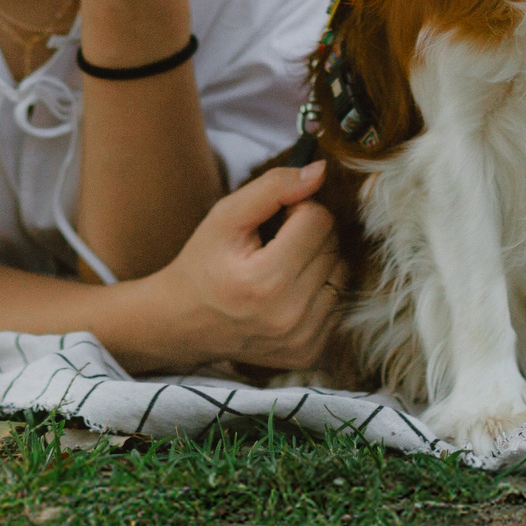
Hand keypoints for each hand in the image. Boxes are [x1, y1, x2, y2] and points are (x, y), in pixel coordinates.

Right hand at [134, 162, 344, 369]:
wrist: (183, 324)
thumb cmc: (203, 263)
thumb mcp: (225, 216)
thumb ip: (273, 187)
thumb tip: (320, 171)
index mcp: (266, 281)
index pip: (319, 220)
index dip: (298, 208)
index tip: (275, 219)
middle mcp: (289, 316)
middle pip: (333, 246)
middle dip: (310, 232)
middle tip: (275, 242)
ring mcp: (303, 340)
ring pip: (341, 273)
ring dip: (319, 260)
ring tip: (282, 265)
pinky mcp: (310, 354)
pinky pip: (337, 304)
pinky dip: (320, 290)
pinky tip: (290, 291)